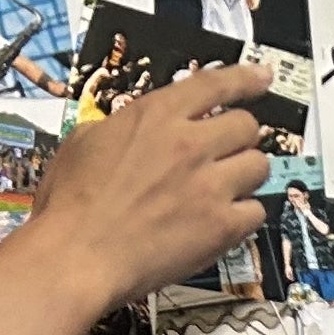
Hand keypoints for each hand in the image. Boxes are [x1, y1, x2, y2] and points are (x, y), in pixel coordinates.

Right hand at [22, 62, 276, 307]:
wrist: (75, 258)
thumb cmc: (71, 207)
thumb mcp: (85, 141)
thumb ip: (124, 127)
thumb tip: (139, 128)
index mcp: (154, 116)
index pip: (215, 83)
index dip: (245, 78)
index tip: (262, 77)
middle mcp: (188, 144)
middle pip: (247, 124)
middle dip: (239, 137)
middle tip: (226, 151)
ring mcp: (209, 186)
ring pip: (259, 165)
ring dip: (245, 175)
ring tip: (221, 188)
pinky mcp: (222, 227)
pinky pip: (256, 211)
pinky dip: (243, 216)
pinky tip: (221, 221)